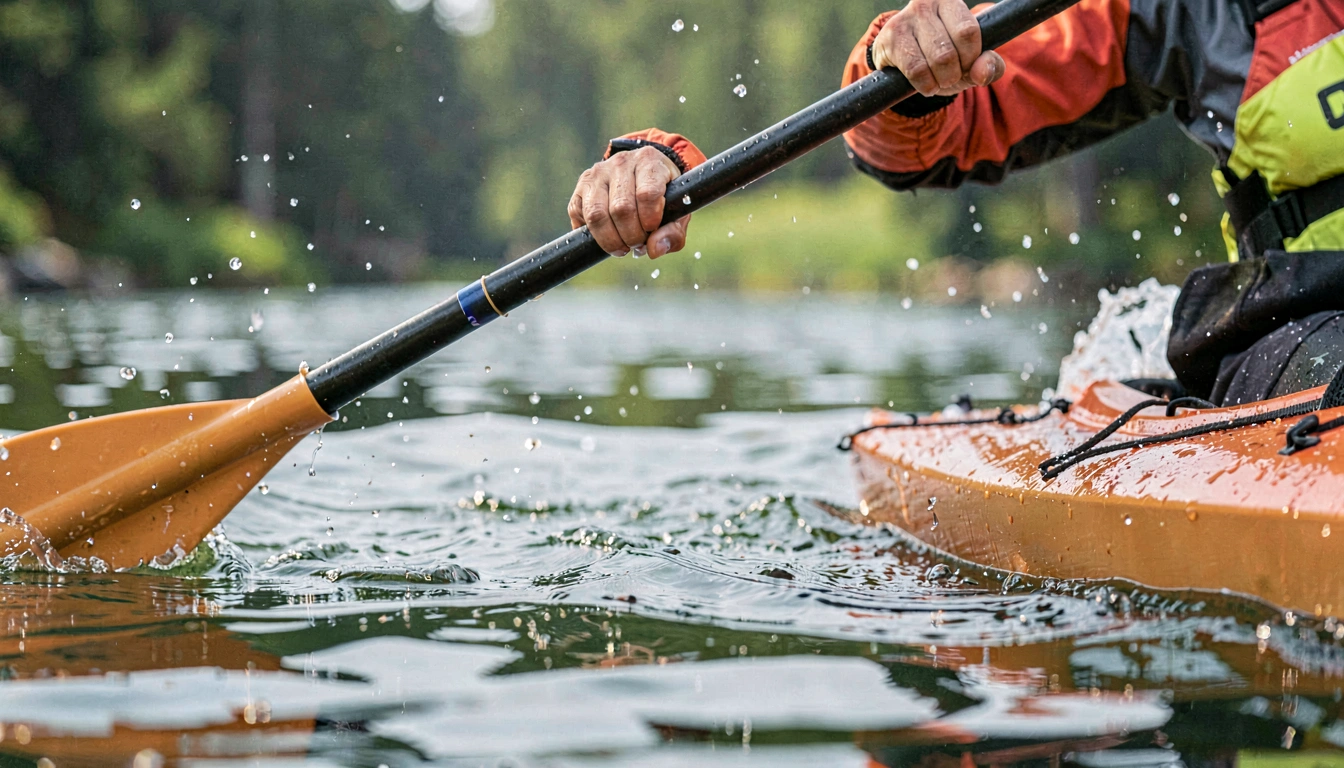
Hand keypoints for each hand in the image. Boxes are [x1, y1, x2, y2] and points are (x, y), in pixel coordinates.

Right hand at [568, 146, 689, 258]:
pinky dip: (593, 235)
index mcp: (649, 161)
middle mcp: (621, 162)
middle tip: (638, 244)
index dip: (650, 220)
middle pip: (621, 209)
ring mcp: (598, 173)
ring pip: (597, 215)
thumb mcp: (677, 210)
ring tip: (622, 246)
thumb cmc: (663, 194)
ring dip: (610, 240)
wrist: (642, 173)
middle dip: (631, 237)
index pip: (647, 195)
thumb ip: (673, 232)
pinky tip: (607, 235)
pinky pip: (580, 215)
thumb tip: (654, 250)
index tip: (652, 230)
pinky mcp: (582, 185)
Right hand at [872, 0, 1004, 96]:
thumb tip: (983, 73)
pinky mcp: (889, 39)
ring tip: (936, 80)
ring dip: (940, 82)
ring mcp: (904, 20)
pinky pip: (916, 71)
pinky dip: (925, 85)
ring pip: (934, 62)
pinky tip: (924, 83)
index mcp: (949, 2)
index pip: (968, 32)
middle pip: (950, 52)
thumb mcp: (970, 61)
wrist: (902, 64)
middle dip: (954, 74)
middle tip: (949, 75)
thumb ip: (989, 65)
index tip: (966, 64)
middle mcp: (925, 4)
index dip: (971, 57)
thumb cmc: (942, 57)